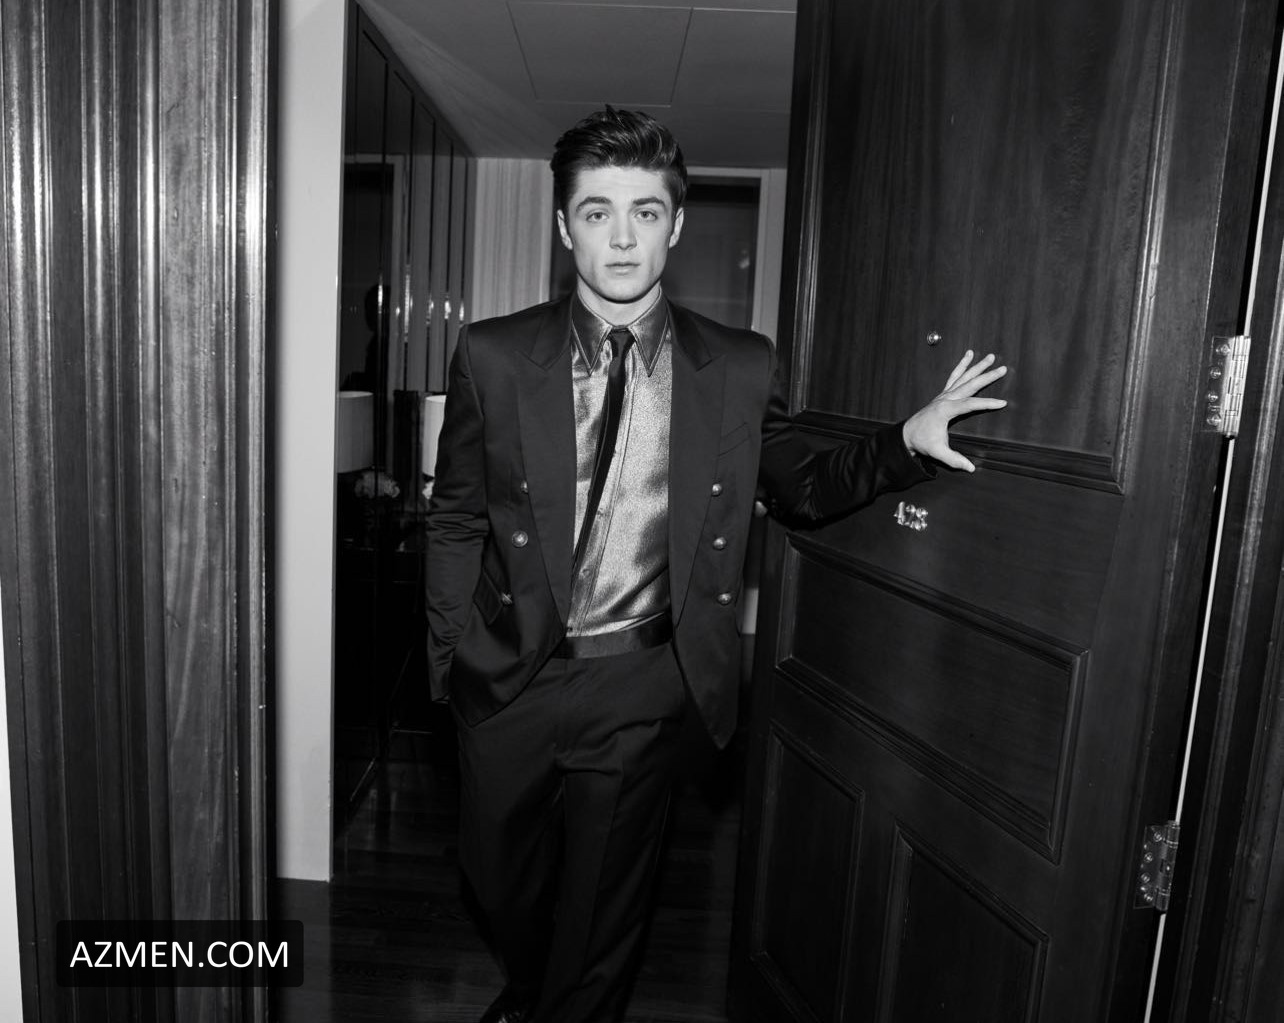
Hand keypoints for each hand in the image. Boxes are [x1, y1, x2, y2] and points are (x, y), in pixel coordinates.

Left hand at [902, 350, 1008, 471]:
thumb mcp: (938, 452)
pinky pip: (955, 376)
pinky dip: (962, 365)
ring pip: (963, 377)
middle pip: (970, 385)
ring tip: (991, 356)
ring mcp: (944, 395)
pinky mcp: (943, 394)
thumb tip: (971, 468)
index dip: (986, 404)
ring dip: (977, 366)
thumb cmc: (922, 442)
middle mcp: (945, 398)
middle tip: (1003, 369)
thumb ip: (954, 460)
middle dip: (987, 377)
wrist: (907, 434)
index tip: (1002, 403)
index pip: (970, 404)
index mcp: (945, 410)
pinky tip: (969, 355)